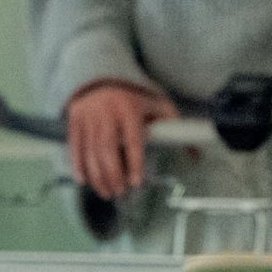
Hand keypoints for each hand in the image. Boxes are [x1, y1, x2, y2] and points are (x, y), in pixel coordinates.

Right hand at [65, 80, 177, 199]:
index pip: (133, 140)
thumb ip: (176, 129)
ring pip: (90, 152)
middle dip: (113, 175)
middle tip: (120, 192)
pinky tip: (85, 181)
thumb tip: (197, 155)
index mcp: (130, 108)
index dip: (134, 163)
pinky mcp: (75, 120)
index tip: (136, 182)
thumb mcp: (158, 107)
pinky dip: (79, 166)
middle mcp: (107, 112)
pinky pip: (75, 147)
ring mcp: (89, 116)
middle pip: (108, 149)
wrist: (104, 79)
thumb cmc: (136, 98)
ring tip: (108, 192)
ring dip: (98, 176)